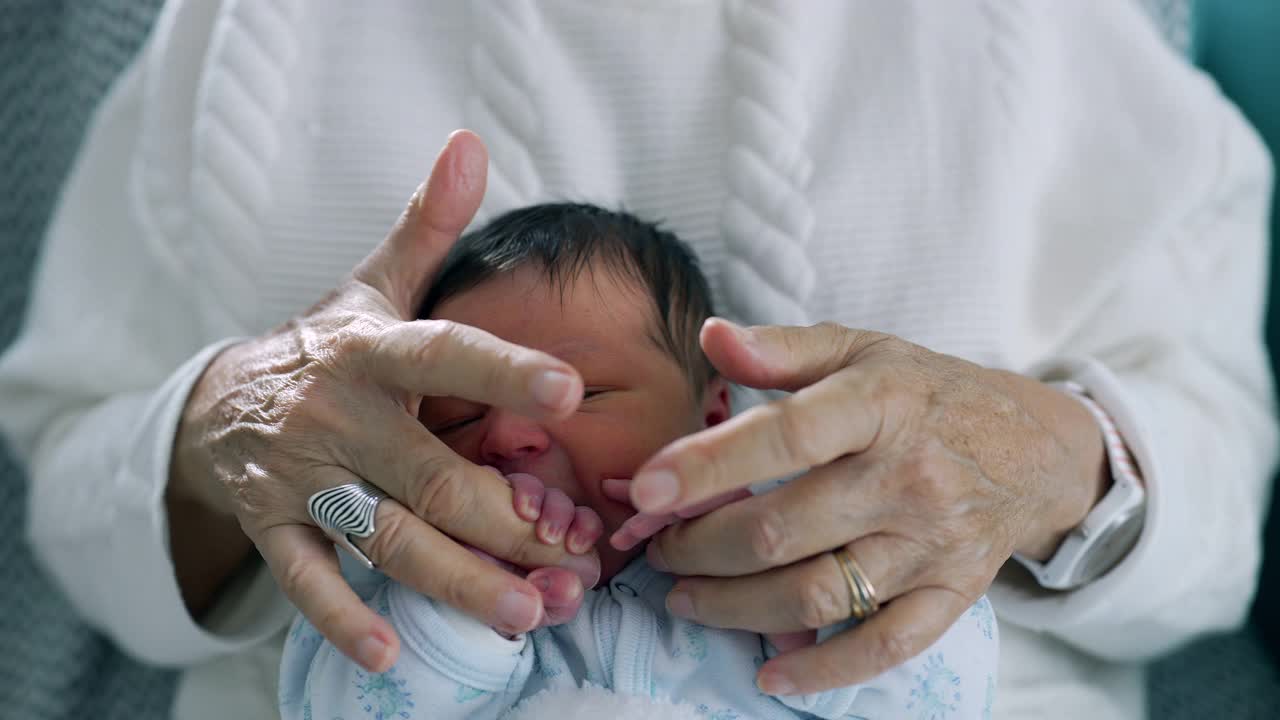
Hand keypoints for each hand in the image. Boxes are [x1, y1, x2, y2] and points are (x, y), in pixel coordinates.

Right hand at [169, 131, 599, 672]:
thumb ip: (428, 227)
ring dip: (455, 580)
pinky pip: (306, 580)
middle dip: (503, 520)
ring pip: (385, 535)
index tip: (570, 387)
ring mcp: (300, 477)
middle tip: (575, 558)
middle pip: (429, 474)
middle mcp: (336, 415)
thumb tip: (470, 143)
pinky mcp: (274, 526)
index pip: (443, 354)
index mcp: (371, 350)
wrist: (217, 402)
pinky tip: (389, 655)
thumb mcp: (370, 283)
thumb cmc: (326, 345)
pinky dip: (342, 619)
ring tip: (525, 616)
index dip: (503, 368)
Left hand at [626, 319, 1107, 693]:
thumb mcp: (861, 350)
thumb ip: (782, 348)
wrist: (1035, 448)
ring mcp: (931, 543)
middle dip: (700, 547)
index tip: (643, 489)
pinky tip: (769, 672)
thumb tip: (711, 336)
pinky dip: (822, 670)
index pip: (786, 436)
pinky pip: (882, 646)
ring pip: (817, 594)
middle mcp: (908, 477)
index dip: (709, 465)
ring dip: (735, 607)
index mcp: (879, 405)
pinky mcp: (950, 593)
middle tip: (657, 548)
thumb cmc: (927, 393)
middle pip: (784, 530)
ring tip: (686, 597)